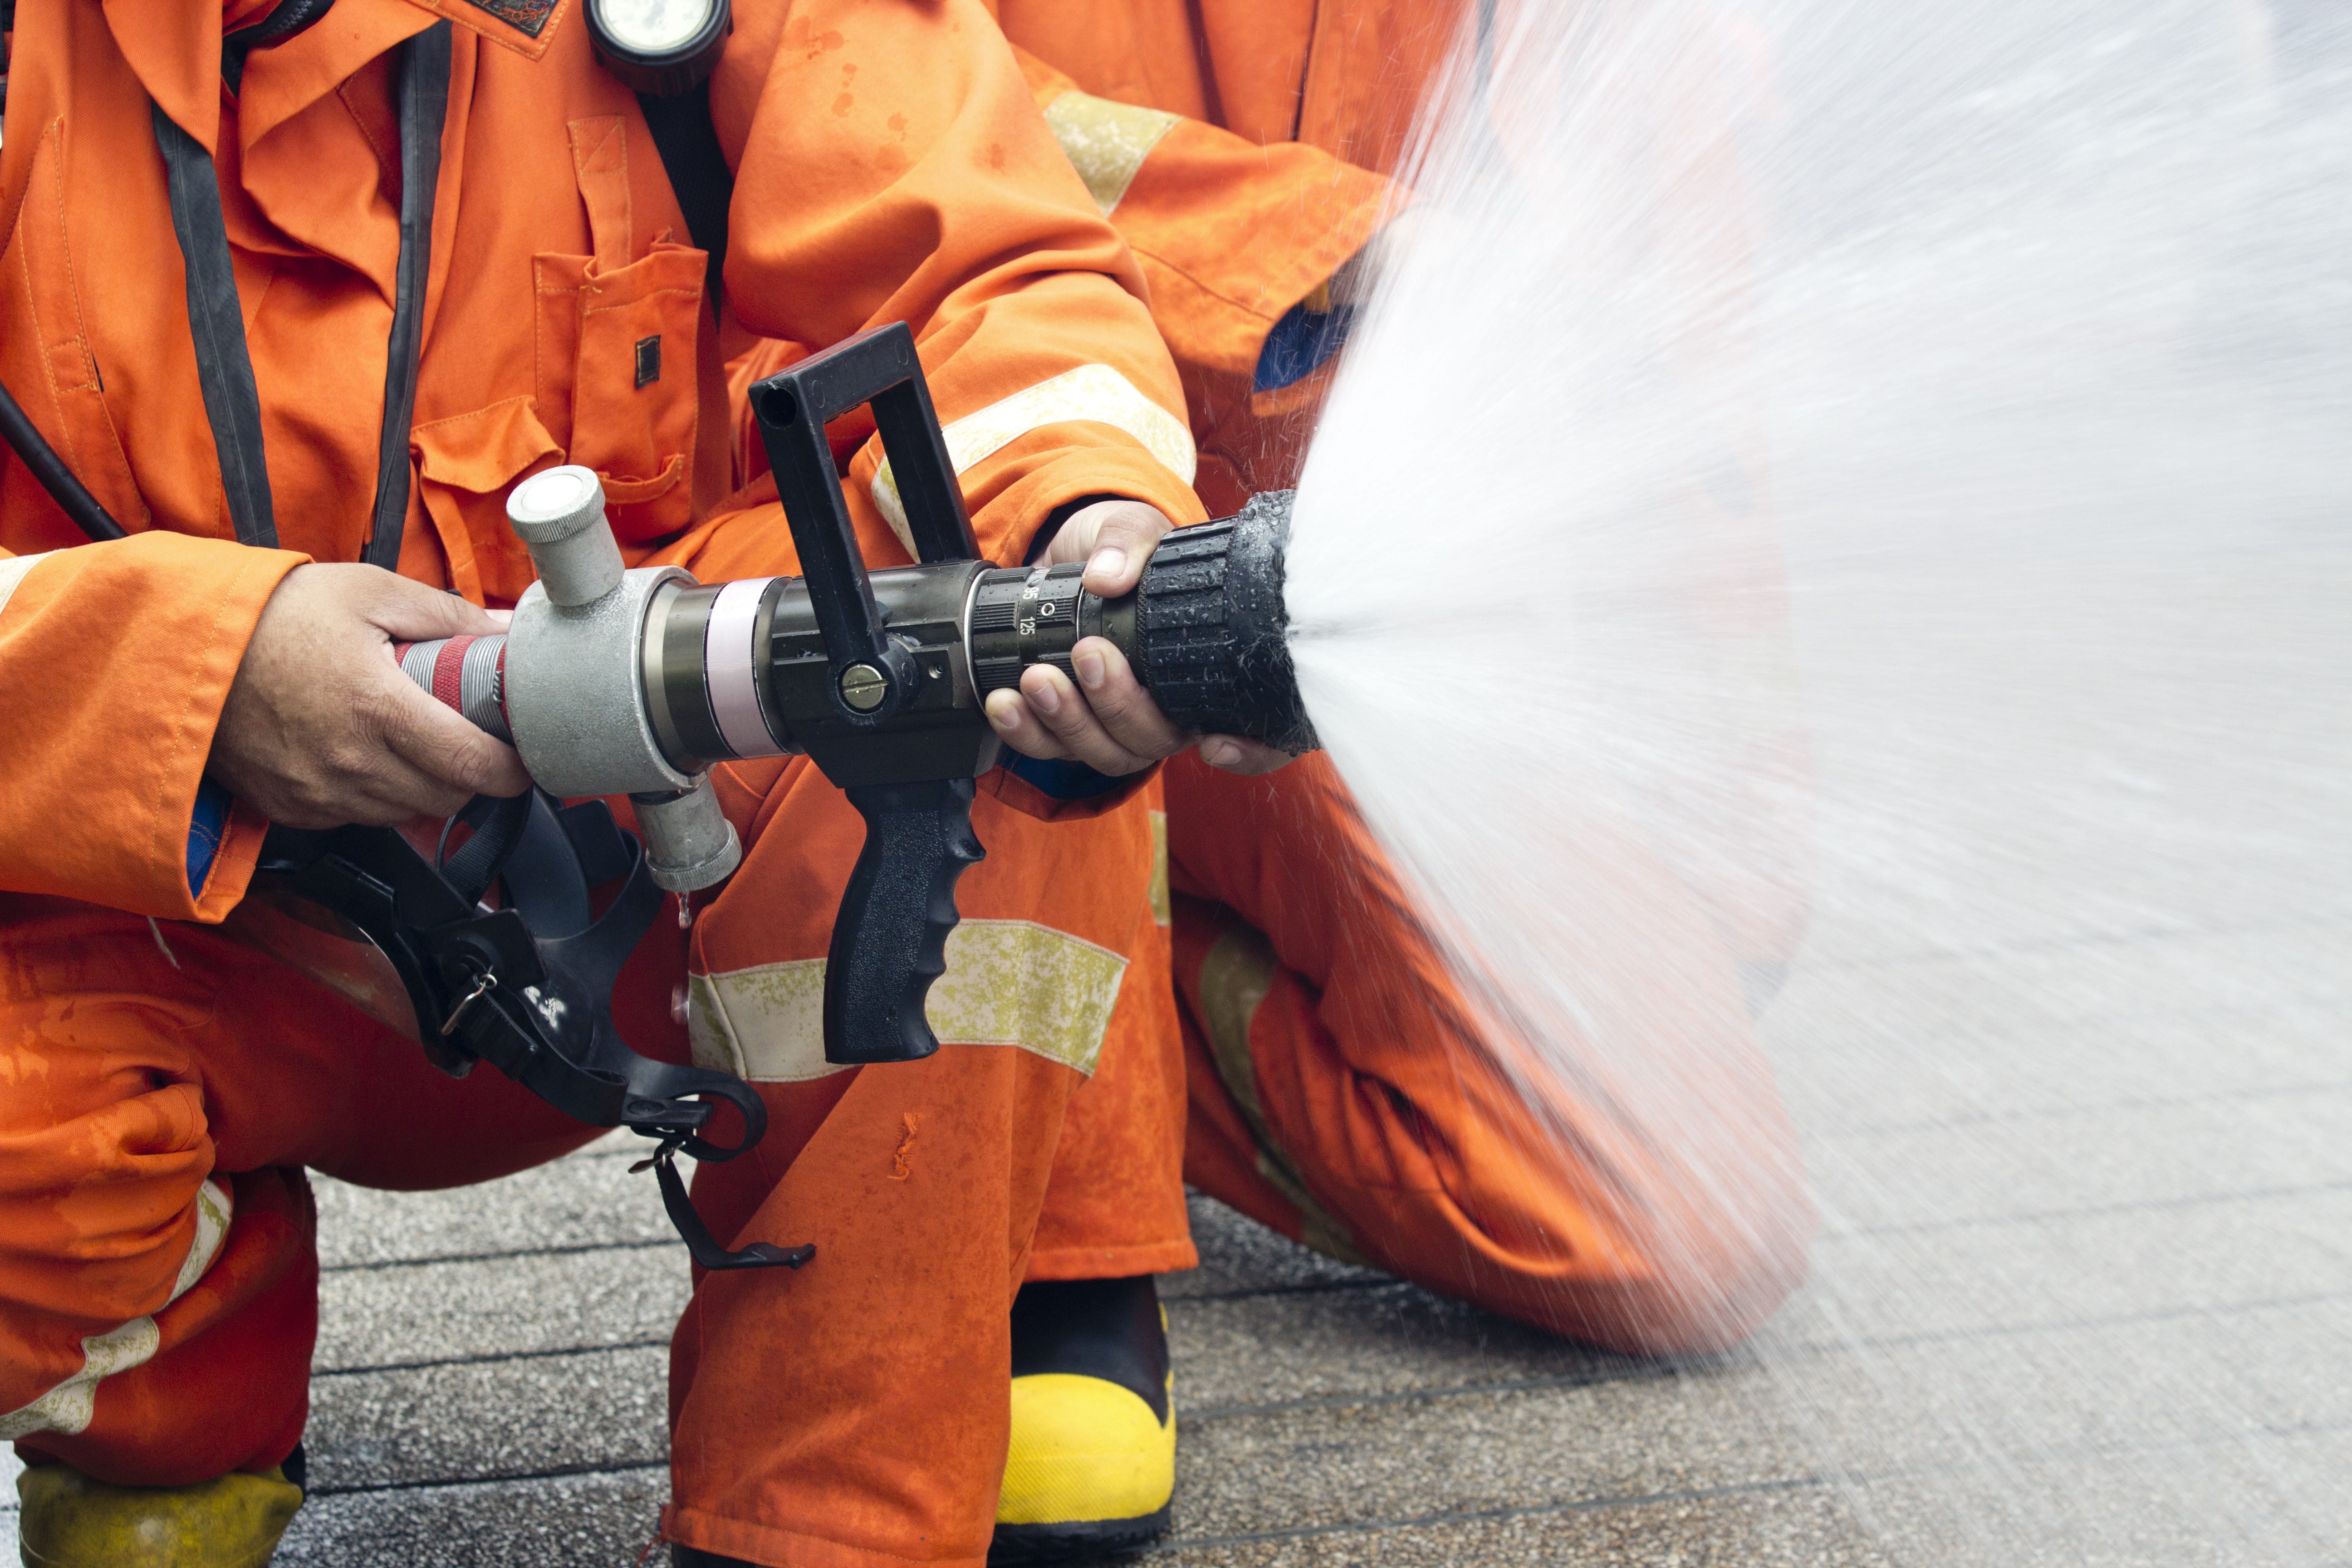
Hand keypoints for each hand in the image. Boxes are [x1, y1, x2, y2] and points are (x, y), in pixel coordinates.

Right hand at [208, 564, 530, 827]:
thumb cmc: (275, 614)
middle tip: (471, 740)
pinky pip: (356, 818)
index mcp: (378, 709)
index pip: (473, 766)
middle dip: (471, 775)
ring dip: (424, 786)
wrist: (184, 645)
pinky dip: (374, 794)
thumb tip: (504, 633)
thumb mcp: (370, 591)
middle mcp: (350, 763)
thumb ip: (446, 615)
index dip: (512, 770)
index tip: (525, 759)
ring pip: (405, 812)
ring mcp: (318, 792)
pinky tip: (365, 754)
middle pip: (447, 797)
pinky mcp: (291, 808)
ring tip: (415, 742)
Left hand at [981, 499, 1293, 776]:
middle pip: (1156, 741)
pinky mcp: (1069, 727)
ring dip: (1068, 723)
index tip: (1216, 744)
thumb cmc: (1122, 551)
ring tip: (1036, 679)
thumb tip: (1108, 575)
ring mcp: (1118, 725)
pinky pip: (1053, 751)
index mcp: (1207, 671)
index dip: (1249, 755)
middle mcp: (1170, 710)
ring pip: (1106, 754)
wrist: (1070, 556)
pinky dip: (1026, 734)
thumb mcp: (1131, 527)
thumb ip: (1126, 543)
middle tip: (1088, 654)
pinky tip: (1005, 705)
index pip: (1256, 737)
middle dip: (1118, 707)